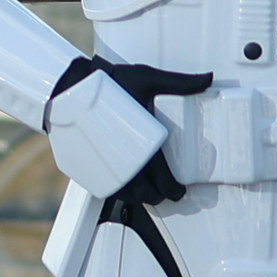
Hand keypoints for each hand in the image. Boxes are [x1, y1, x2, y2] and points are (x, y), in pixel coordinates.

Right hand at [43, 65, 172, 200]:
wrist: (68, 89)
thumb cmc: (109, 83)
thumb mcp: (148, 79)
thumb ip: (180, 82)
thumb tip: (208, 79)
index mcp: (144, 148)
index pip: (165, 181)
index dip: (174, 190)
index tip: (178, 190)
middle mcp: (125, 165)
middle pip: (147, 195)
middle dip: (158, 196)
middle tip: (165, 192)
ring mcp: (104, 171)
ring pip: (126, 197)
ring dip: (138, 198)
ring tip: (145, 191)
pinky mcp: (86, 171)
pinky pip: (106, 191)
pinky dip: (117, 192)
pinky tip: (122, 185)